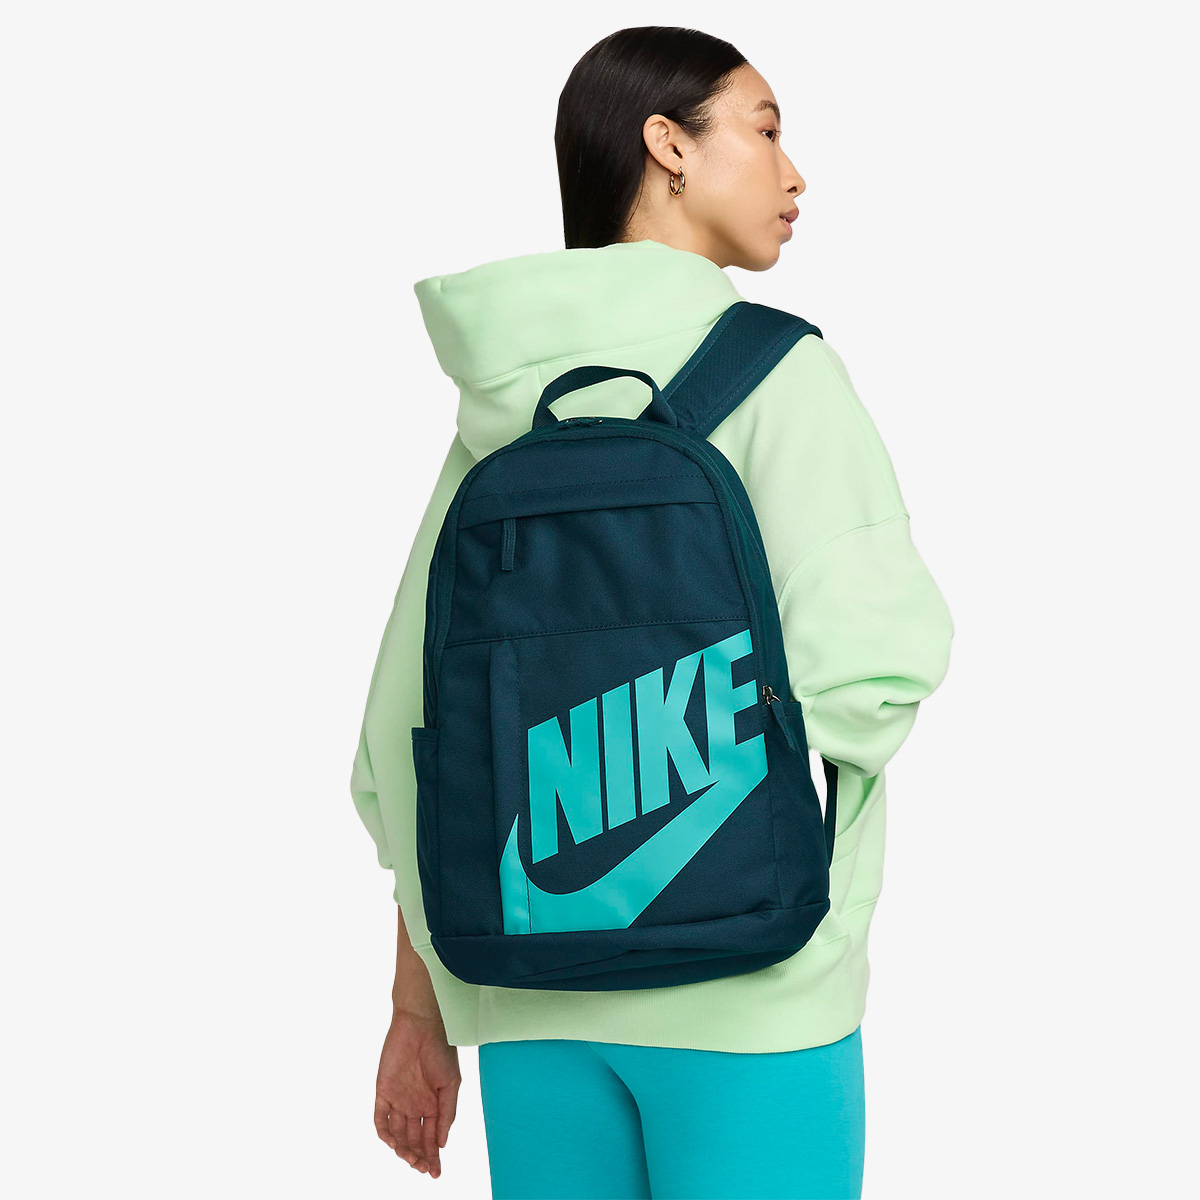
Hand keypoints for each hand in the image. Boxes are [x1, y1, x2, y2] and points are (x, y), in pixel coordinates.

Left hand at [374, 1009, 459, 1178]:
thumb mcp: (451, 1084)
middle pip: (413, 1140)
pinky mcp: (382, 1092)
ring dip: (403, 1150)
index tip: (436, 1172)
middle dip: (418, 1157)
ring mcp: (398, 1100)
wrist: (421, 1025)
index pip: (430, 1138)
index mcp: (432, 1105)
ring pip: (397, 1134)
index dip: (432, 1156)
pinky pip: (380, 1119)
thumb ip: (447, 1114)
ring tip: (410, 1159)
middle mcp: (414, 1106)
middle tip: (423, 1168)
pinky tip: (394, 1143)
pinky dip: (385, 1134)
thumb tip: (441, 1144)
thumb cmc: (441, 1050)